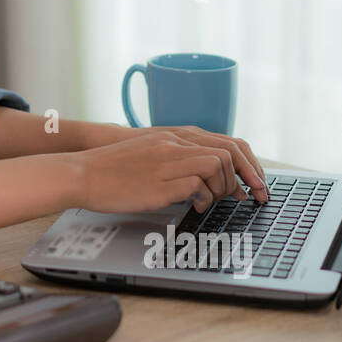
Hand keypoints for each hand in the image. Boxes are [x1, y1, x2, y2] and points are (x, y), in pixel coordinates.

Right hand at [74, 126, 268, 215]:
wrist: (83, 172)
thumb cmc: (115, 168)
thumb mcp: (151, 153)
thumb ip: (178, 158)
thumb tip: (210, 177)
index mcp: (175, 135)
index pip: (229, 142)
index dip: (251, 164)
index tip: (258, 183)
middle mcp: (175, 143)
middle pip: (229, 152)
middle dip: (249, 177)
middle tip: (252, 197)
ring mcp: (168, 161)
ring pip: (217, 165)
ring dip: (224, 187)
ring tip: (214, 201)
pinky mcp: (160, 182)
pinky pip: (197, 186)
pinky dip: (204, 198)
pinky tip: (195, 206)